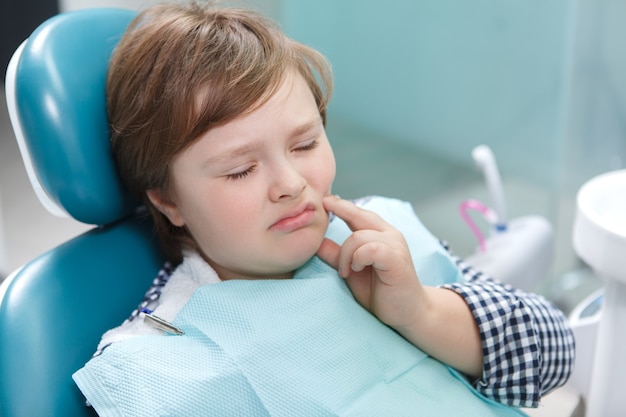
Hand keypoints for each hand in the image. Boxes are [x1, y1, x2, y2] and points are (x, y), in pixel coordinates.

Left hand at [316, 195, 482, 376]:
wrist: (408, 314)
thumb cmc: (382, 292)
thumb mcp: (353, 271)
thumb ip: (337, 255)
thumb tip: (317, 241)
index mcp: (381, 234)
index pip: (359, 213)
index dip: (342, 205)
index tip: (325, 199)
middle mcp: (390, 235)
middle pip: (358, 215)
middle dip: (341, 212)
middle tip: (325, 218)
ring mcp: (395, 245)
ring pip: (358, 236)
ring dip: (346, 255)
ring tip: (346, 271)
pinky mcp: (396, 259)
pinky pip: (369, 248)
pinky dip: (357, 258)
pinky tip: (356, 270)